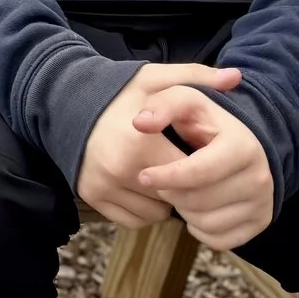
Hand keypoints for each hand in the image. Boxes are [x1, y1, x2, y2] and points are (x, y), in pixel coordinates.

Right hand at [76, 63, 243, 227]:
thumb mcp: (154, 78)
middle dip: (183, 185)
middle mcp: (120, 171)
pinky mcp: (92, 197)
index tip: (199, 155)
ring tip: (159, 174)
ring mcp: (103, 187)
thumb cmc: (115, 92)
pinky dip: (142, 209)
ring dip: (163, 200)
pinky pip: (133, 220)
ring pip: (156, 214)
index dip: (200, 167)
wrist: (62, 102)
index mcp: (141, 143)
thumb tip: (237, 77)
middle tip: (179, 165)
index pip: (191, 175)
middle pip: (175, 197)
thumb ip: (197, 77)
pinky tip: (141, 186)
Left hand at [135, 84, 274, 249]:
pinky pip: (219, 240)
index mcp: (243, 146)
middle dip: (172, 192)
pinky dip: (199, 228)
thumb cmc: (207, 122)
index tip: (142, 176)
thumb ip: (162, 106)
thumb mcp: (186, 102)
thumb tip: (140, 123)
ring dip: (183, 210)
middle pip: (199, 201)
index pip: (199, 172)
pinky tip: (194, 208)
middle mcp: (261, 177)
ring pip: (207, 222)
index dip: (166, 176)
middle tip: (162, 181)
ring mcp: (264, 203)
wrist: (243, 141)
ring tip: (178, 191)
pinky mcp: (261, 223)